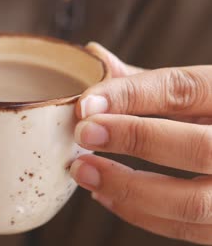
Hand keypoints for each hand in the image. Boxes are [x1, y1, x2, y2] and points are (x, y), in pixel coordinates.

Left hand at [70, 42, 211, 243]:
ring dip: (128, 188)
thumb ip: (147, 81)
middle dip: (134, 139)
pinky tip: (105, 194)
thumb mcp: (194, 90)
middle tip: (84, 135)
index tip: (85, 104)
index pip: (184, 91)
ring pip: (192, 202)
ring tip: (84, 172)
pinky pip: (186, 227)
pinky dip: (139, 214)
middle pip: (198, 147)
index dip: (130, 97)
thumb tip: (94, 54)